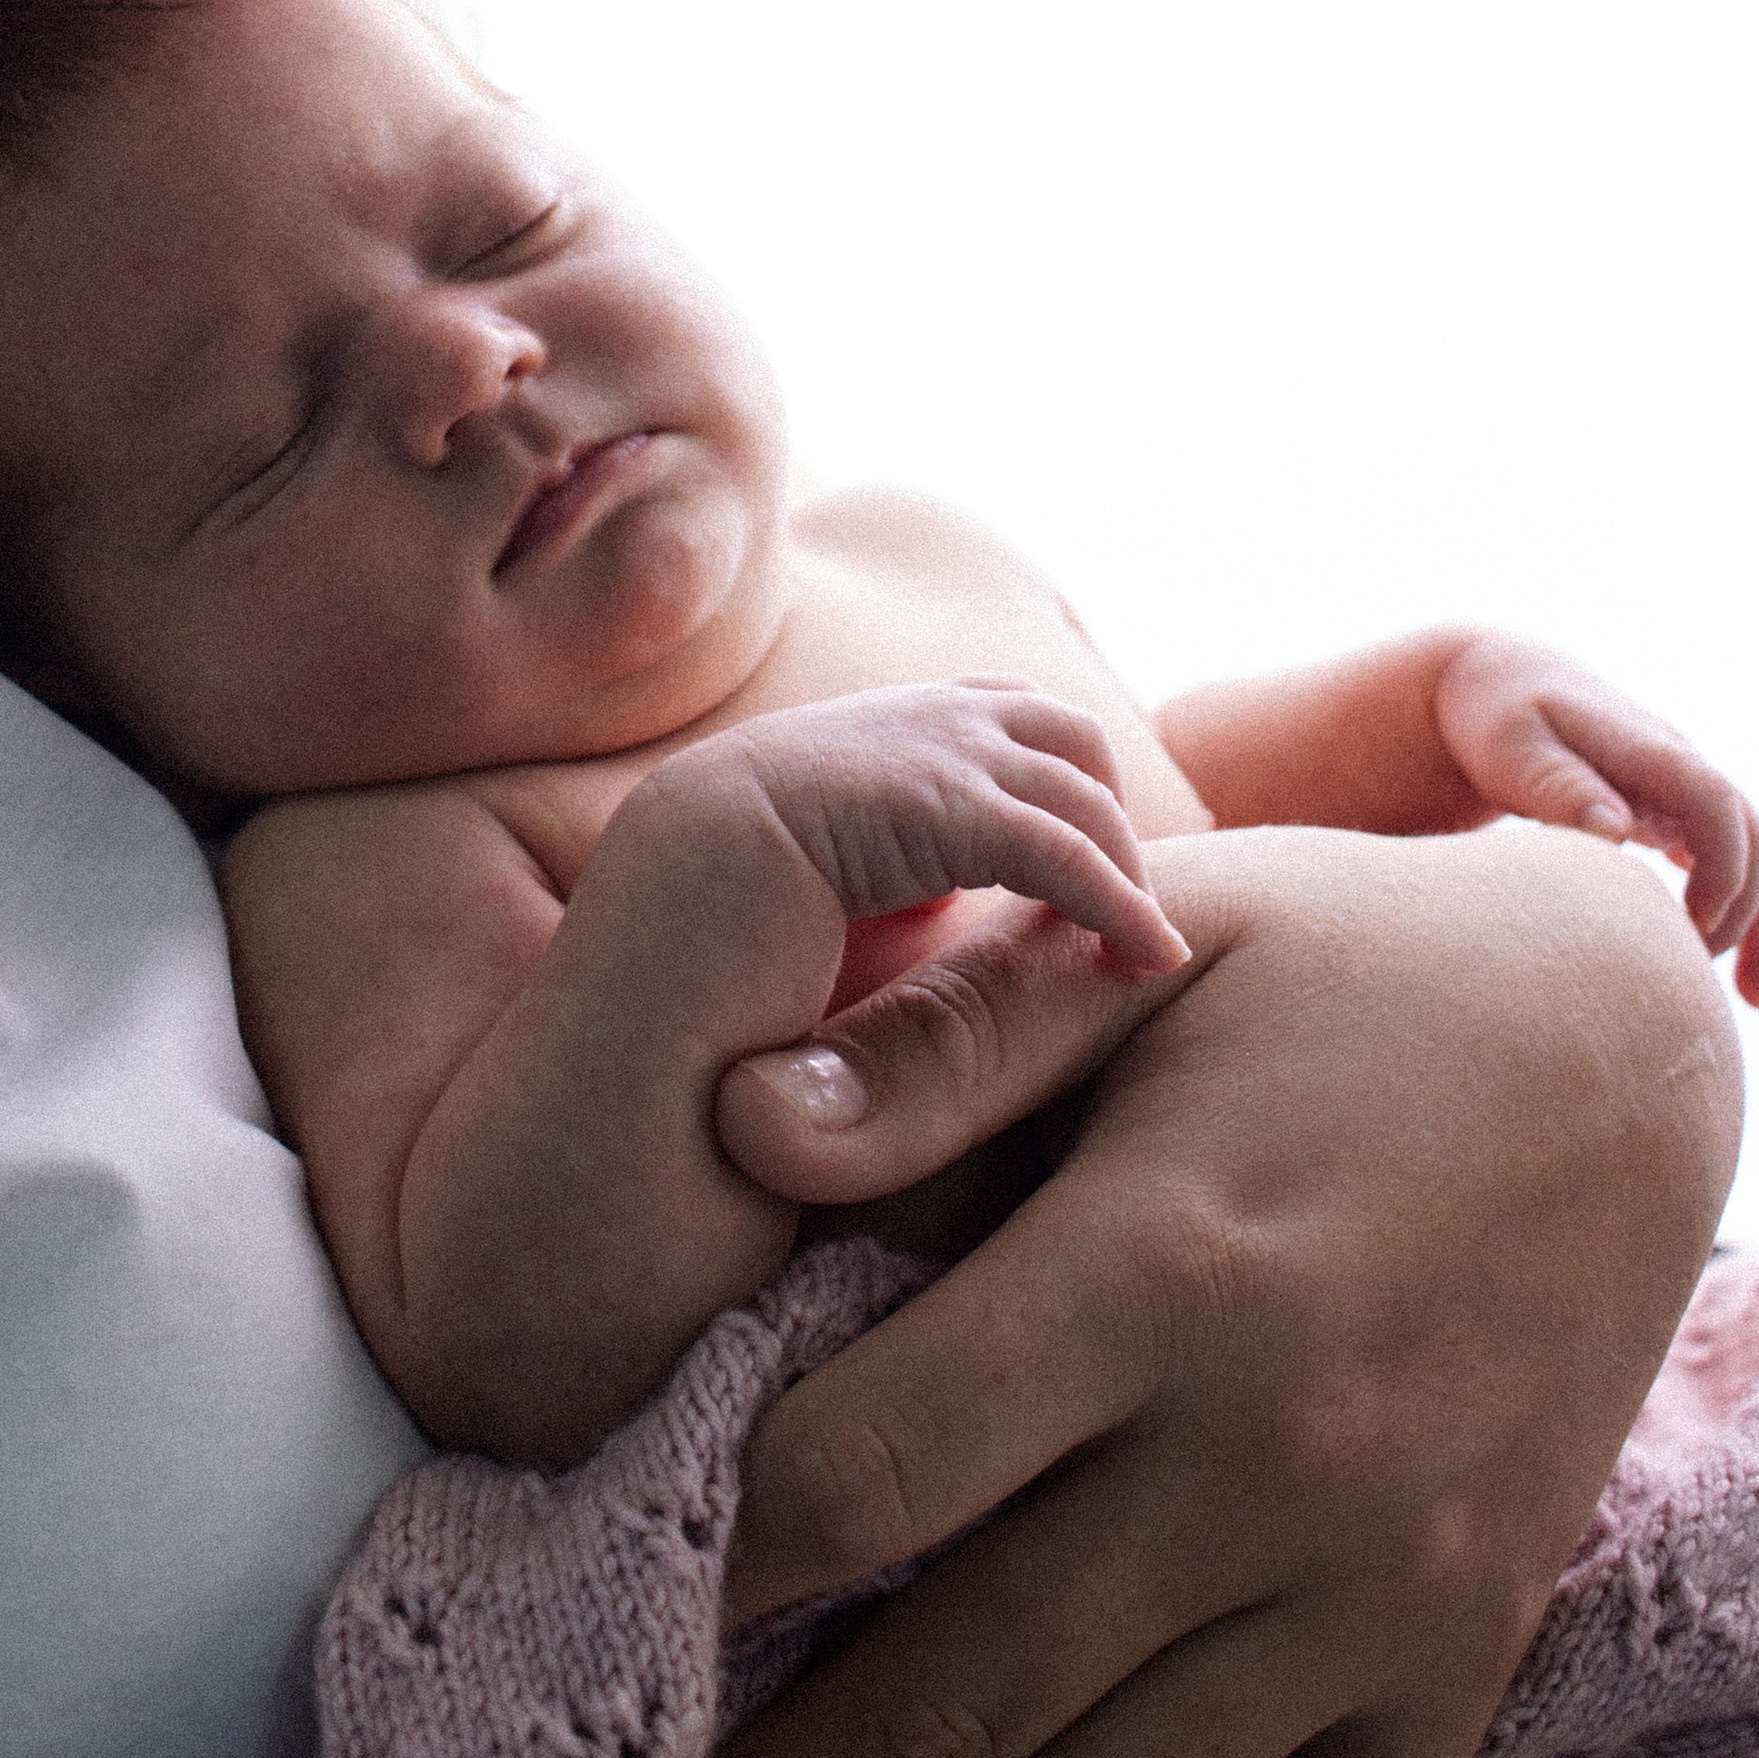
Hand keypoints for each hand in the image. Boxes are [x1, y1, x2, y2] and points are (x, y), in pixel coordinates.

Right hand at [646, 678, 1188, 982]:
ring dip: (1120, 862)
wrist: (612, 1038)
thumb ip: (878, 898)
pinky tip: (1146, 959)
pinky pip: (1052, 842)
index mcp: (807, 754)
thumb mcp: (797, 938)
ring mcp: (874, 754)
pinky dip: (1116, 898)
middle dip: (1100, 812)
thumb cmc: (687, 1029)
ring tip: (1140, 953)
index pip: (974, 720)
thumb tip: (955, 901)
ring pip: (1063, 776)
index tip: (1086, 898)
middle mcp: (842, 732)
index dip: (1050, 794)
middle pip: (1039, 724)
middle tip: (1121, 923)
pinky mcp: (910, 810)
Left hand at [701, 819, 1740, 1757]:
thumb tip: (742, 1112)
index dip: (710, 1547)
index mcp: (1162, 1269)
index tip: (596, 1577)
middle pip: (959, 1689)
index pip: (874, 1470)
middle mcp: (1270, 1457)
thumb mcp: (1153, 946)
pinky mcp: (1458, 1649)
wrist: (1623, 1038)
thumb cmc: (1345, 964)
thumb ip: (949, 1043)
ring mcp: (1378, 1581)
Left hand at [1432, 631, 1758, 1006]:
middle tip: (1695, 970)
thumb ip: (1559, 787)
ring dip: (1757, 921)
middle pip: (1747, 834)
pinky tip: (1735, 976)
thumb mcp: (1511, 745)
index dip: (1720, 864)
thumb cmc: (1496, 717)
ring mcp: (1676, 789)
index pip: (1714, 801)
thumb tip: (1617, 832)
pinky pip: (1719, 864)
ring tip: (1757, 999)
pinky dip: (1733, 915)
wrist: (1494, 683)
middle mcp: (1677, 765)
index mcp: (1645, 746)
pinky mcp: (1666, 813)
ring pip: (1746, 854)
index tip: (1691, 924)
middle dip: (1743, 905)